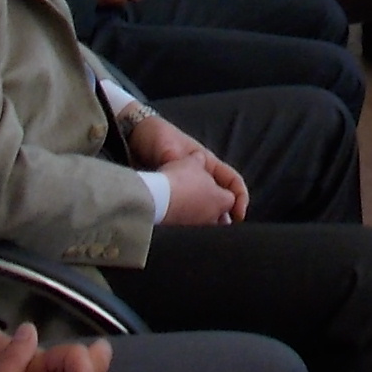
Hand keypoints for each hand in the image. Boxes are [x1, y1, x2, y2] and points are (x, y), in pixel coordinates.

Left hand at [128, 114, 250, 222]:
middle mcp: (199, 177)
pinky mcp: (169, 197)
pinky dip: (188, 223)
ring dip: (207, 222)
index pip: (232, 181)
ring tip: (203, 235)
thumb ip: (183, 164)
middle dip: (224, 216)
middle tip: (221, 233)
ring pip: (204, 209)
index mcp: (207, 163)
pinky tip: (182, 231)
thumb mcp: (170, 148)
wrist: (131, 136)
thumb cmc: (156, 137)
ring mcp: (184, 188)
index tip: (238, 216)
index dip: (240, 197)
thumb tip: (195, 185)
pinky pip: (185, 213)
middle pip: (220, 199)